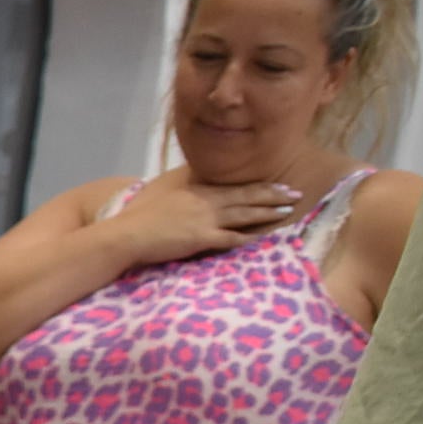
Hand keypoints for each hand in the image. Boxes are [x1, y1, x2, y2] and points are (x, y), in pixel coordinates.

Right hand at [112, 173, 302, 265]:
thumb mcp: (164, 196)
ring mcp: (205, 219)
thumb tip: (193, 194)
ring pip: (244, 214)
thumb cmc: (139, 217)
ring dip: (268, 212)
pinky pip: (230, 238)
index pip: (236, 187)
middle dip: (273, 195)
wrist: (127, 234)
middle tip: (295, 194)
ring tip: (287, 211)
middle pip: (246, 196)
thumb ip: (184, 195)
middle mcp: (206, 201)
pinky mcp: (201, 238)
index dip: (260, 186)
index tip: (279, 185)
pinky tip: (263, 238)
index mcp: (197, 190)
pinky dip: (248, 237)